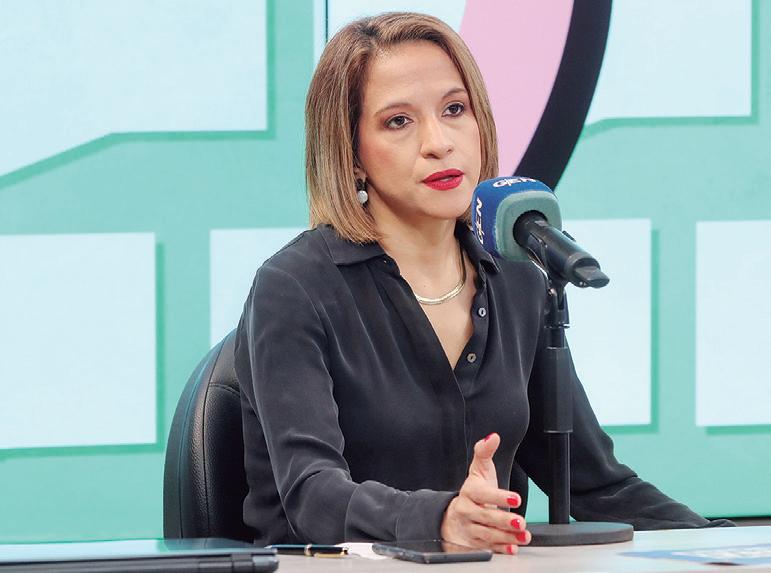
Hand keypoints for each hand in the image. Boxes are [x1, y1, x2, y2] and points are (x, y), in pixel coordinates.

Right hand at [440, 433, 530, 553]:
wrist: (456, 516)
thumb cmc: (473, 492)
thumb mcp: (479, 470)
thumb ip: (485, 452)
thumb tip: (493, 437)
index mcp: (470, 492)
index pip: (483, 494)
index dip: (499, 497)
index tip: (516, 498)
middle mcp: (468, 511)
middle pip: (485, 517)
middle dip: (504, 520)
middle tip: (521, 521)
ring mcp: (470, 528)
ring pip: (487, 534)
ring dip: (506, 536)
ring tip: (523, 534)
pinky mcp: (475, 543)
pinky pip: (488, 548)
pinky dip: (501, 549)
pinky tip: (513, 547)